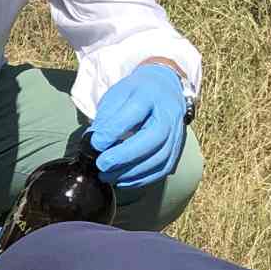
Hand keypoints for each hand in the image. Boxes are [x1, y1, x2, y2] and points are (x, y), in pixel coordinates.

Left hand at [87, 63, 188, 188]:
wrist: (163, 89)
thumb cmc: (135, 94)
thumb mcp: (116, 96)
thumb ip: (105, 117)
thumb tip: (93, 142)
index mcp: (150, 94)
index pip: (135, 112)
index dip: (113, 131)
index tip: (95, 143)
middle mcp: (169, 114)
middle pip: (154, 138)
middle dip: (125, 156)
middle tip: (102, 165)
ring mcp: (176, 133)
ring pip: (160, 158)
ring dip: (131, 172)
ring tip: (107, 176)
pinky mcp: (176, 149)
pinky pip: (163, 169)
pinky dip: (141, 179)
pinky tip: (122, 180)